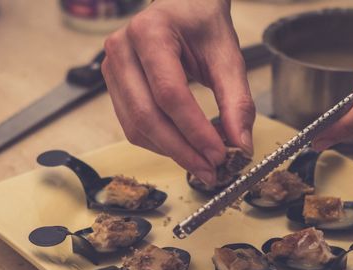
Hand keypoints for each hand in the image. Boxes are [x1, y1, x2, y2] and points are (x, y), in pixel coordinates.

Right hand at [102, 0, 254, 184]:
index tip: (219, 155)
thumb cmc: (202, 23)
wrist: (182, 5)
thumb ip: (237, 101)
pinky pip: (133, 126)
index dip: (194, 131)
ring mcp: (112, 68)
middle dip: (182, 150)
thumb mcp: (228, 56)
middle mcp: (123, 49)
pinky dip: (160, 143)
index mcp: (151, 32)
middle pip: (147, 115)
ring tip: (201, 163)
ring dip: (170, 152)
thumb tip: (240, 145)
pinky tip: (184, 148)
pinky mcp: (114, 86)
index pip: (170, 94)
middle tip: (210, 171)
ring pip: (136, 127)